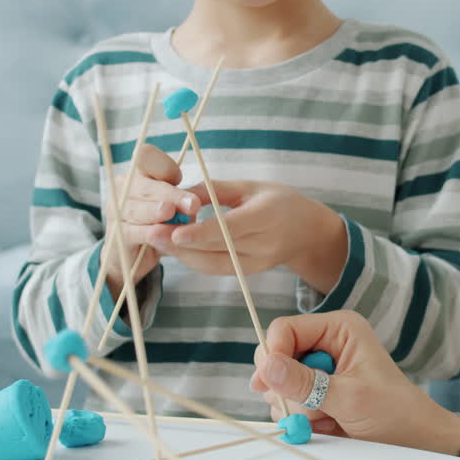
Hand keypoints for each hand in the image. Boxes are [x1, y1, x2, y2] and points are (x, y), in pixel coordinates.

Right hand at [105, 143, 201, 290]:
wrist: (138, 253)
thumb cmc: (161, 221)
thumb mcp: (176, 205)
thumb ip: (182, 199)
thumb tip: (192, 203)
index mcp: (139, 172)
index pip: (147, 156)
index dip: (164, 165)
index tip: (179, 178)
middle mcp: (123, 187)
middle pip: (145, 186)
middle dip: (170, 194)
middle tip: (192, 204)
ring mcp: (116, 211)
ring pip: (135, 208)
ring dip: (154, 210)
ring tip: (170, 212)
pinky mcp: (116, 235)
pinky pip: (131, 231)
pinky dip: (146, 232)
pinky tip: (158, 233)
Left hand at [171, 181, 347, 292]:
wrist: (308, 232)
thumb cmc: (279, 201)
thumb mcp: (251, 186)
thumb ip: (216, 189)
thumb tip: (181, 196)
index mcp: (268, 216)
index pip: (232, 228)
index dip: (202, 233)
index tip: (175, 232)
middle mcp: (265, 244)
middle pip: (219, 249)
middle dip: (182, 245)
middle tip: (152, 233)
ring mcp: (258, 263)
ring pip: (214, 264)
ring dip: (183, 255)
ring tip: (157, 241)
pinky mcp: (250, 273)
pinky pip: (217, 269)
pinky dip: (194, 260)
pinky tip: (175, 250)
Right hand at [249, 311, 459, 455]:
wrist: (413, 440)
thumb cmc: (393, 411)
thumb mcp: (349, 397)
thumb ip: (306, 383)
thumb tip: (266, 367)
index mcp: (338, 329)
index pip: (285, 329)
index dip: (273, 354)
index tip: (267, 384)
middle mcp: (325, 343)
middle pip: (277, 357)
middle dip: (288, 387)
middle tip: (313, 408)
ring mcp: (317, 369)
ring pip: (278, 384)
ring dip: (297, 407)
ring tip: (330, 417)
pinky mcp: (314, 392)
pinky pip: (286, 402)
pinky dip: (300, 418)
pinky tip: (327, 424)